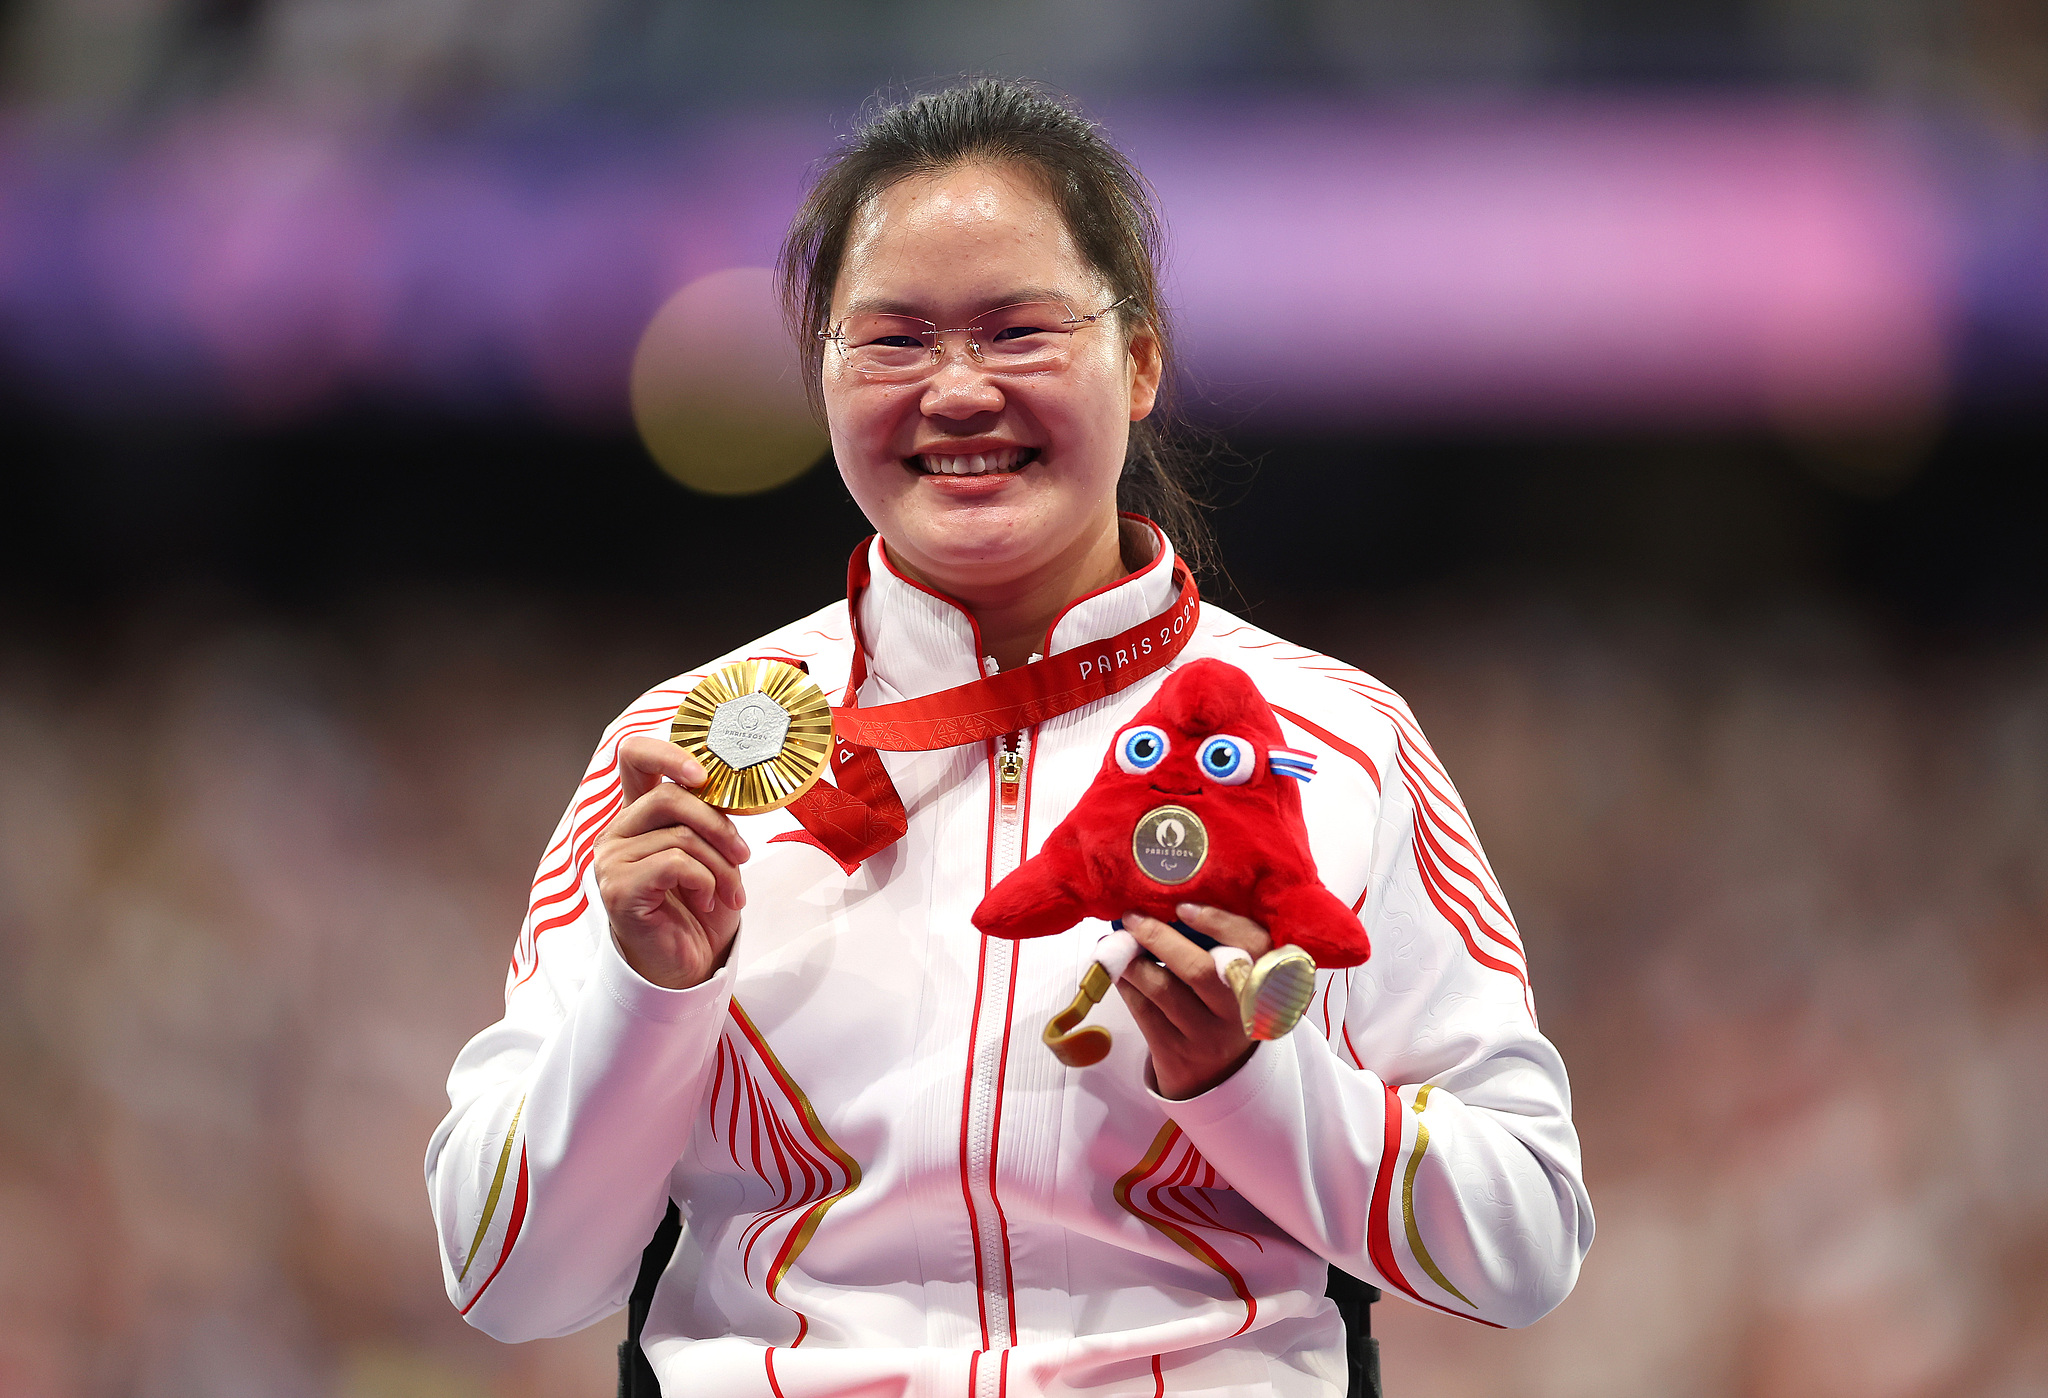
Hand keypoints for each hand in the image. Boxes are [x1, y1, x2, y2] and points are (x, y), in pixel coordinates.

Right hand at [593, 735, 751, 989]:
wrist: (689, 966)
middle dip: (720, 826)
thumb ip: (708, 818)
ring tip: (731, 893)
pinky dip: (705, 881)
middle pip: (671, 797)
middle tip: (744, 855)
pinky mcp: (618, 889)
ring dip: (722, 866)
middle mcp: (617, 833)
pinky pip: (676, 864)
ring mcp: (612, 861)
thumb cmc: (700, 909)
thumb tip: (728, 789)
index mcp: (638, 817)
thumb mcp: (713, 854)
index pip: (634, 758)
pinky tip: (708, 901)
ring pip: (682, 836)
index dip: (668, 753)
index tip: (704, 774)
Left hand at [1115, 904, 1274, 1100]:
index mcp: (1262, 983)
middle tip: (1133, 919)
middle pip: (1198, 969)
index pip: (1252, 945)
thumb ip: (1216, 948)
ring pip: (1162, 990)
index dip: (1218, 922)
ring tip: (1118, 945)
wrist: (1219, 1077)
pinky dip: (1126, 985)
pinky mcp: (1177, 1054)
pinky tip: (1119, 972)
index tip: (1182, 907)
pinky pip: (1144, 1012)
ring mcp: (1208, 1037)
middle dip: (1158, 938)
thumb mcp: (1236, 982)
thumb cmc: (1222, 1011)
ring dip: (1133, 961)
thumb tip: (1162, 909)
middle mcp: (1239, 1012)